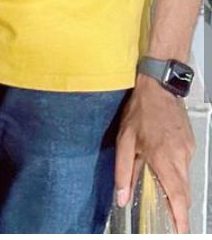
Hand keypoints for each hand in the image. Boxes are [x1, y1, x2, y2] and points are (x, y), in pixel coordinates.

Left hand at [115, 75, 194, 232]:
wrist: (159, 86)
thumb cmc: (140, 111)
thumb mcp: (124, 139)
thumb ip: (123, 170)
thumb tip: (121, 197)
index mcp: (163, 158)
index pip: (176, 197)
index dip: (180, 219)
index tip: (181, 233)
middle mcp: (179, 157)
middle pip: (183, 193)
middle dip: (178, 209)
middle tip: (169, 220)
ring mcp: (188, 150)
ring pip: (185, 179)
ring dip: (176, 189)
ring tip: (161, 190)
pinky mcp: (190, 144)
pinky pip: (185, 165)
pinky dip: (176, 172)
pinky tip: (164, 164)